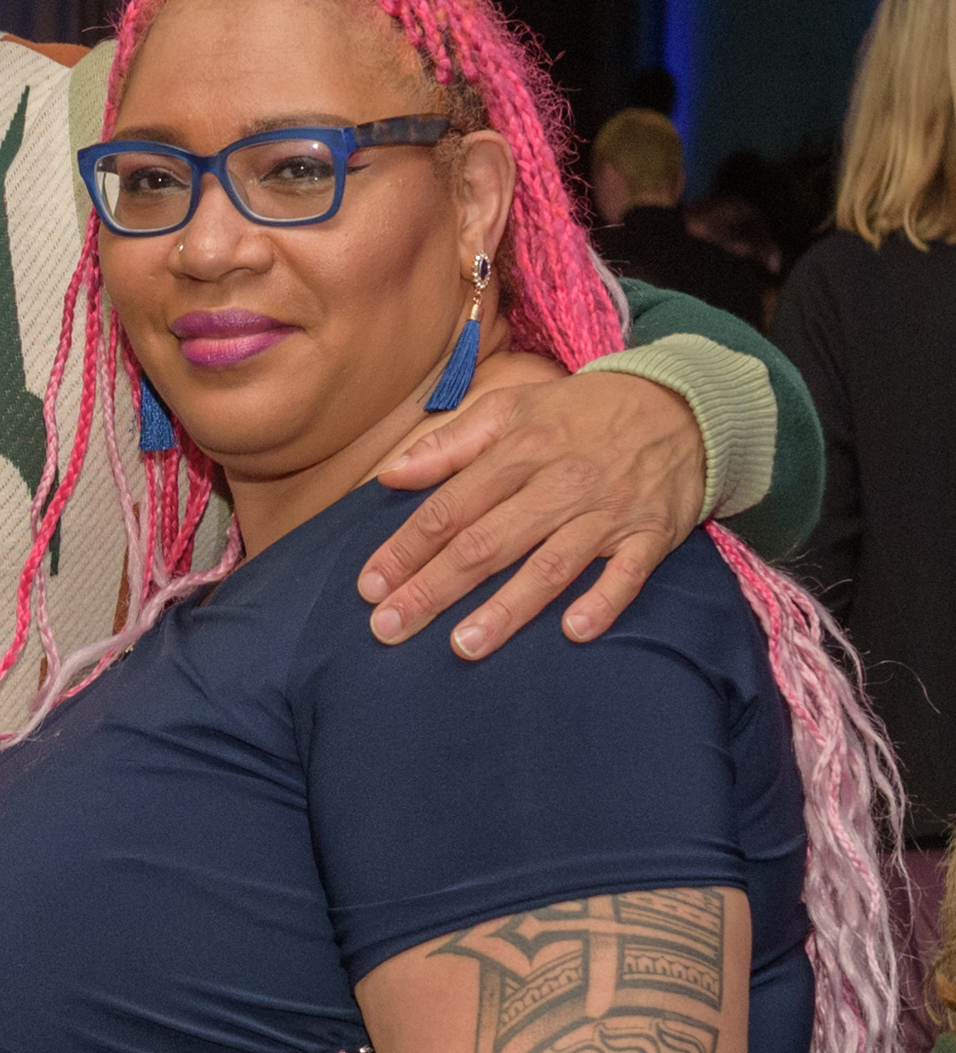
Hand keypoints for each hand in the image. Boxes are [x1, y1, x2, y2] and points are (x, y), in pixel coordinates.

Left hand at [359, 370, 705, 658]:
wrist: (682, 405)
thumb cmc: (579, 413)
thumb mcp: (511, 409)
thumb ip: (449, 444)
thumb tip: (390, 475)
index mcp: (517, 451)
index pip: (450, 507)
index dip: (406, 547)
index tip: (369, 585)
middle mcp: (558, 484)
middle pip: (486, 544)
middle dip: (434, 588)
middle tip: (389, 627)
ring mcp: (606, 513)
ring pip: (549, 566)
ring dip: (506, 609)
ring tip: (463, 647)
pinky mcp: (652, 535)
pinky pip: (627, 574)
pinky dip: (602, 601)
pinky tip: (573, 632)